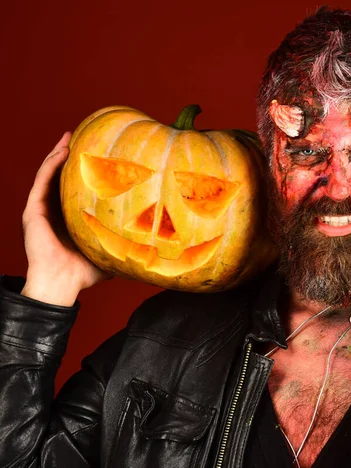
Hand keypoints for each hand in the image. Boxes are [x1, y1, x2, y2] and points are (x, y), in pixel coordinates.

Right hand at [21, 132, 110, 305]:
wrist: (62, 284)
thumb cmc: (84, 274)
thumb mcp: (109, 253)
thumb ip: (125, 245)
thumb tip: (155, 247)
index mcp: (69, 218)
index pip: (77, 190)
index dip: (86, 173)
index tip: (100, 157)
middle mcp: (54, 211)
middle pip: (62, 177)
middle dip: (71, 157)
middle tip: (85, 137)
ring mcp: (42, 209)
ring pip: (50, 174)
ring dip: (59, 153)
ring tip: (71, 136)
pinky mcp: (32, 210)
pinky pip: (41, 181)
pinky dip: (51, 164)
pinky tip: (63, 151)